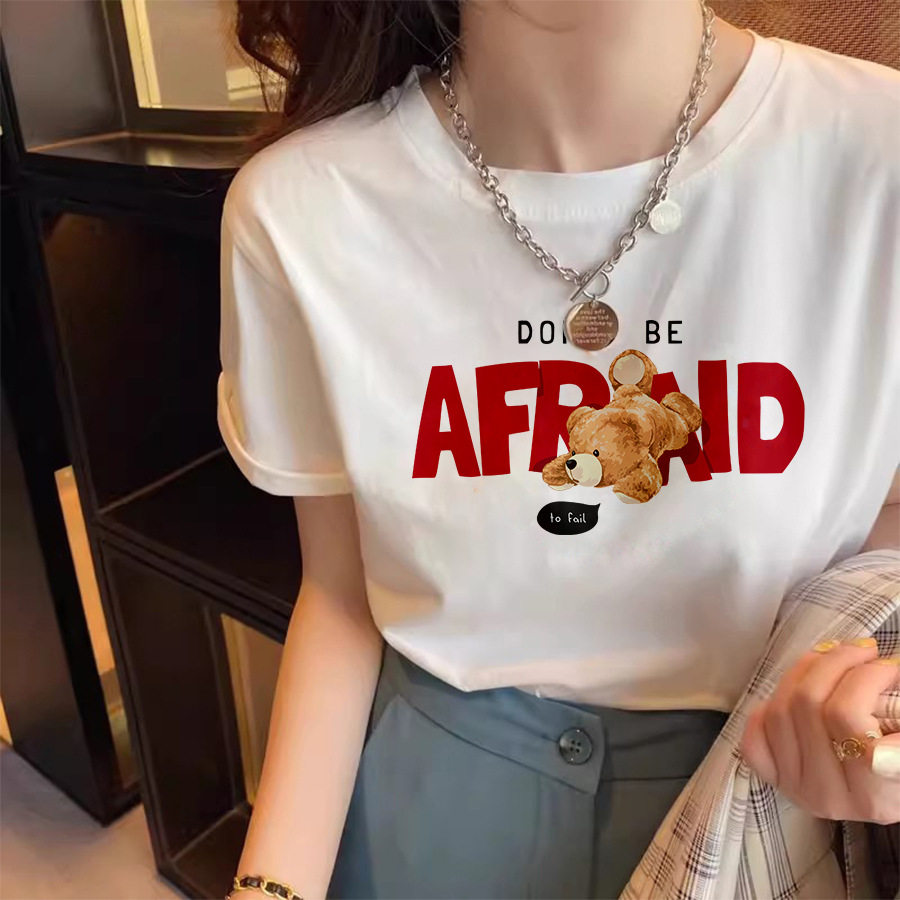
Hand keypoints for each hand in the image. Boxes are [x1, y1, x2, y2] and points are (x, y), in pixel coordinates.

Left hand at [739, 639, 899, 824]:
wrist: (885, 801)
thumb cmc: (899, 761)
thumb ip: (897, 735)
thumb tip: (884, 717)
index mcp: (873, 796)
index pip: (848, 717)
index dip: (866, 678)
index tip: (890, 663)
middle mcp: (827, 795)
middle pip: (808, 703)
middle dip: (837, 661)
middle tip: (865, 649)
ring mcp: (793, 785)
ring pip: (780, 708)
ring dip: (808, 669)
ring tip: (837, 656)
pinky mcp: (773, 777)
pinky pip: (755, 731)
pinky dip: (771, 703)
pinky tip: (798, 688)